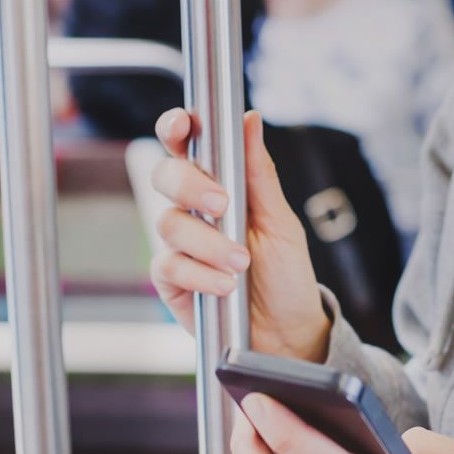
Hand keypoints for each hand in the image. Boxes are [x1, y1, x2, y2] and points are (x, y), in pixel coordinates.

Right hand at [150, 109, 330, 362]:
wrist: (288, 332)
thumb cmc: (286, 273)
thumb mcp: (281, 221)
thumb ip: (260, 173)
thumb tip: (250, 120)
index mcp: (220, 184)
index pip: (188, 145)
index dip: (177, 127)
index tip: (183, 124)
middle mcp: (193, 210)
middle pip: (165, 175)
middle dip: (189, 185)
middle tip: (222, 205)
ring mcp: (179, 244)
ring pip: (169, 223)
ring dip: (208, 242)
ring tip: (241, 262)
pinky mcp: (171, 280)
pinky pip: (170, 265)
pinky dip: (199, 274)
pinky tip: (225, 285)